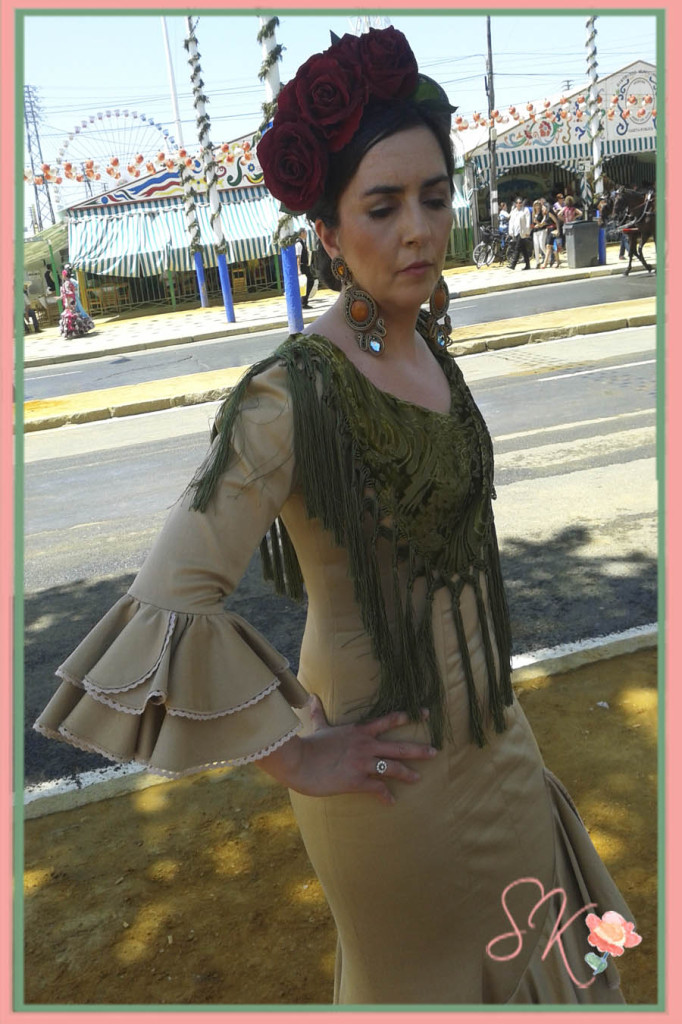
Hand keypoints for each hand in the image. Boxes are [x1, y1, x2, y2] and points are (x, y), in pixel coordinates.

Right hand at [260, 694, 437, 805]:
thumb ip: (318, 713)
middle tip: (435, 751)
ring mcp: (362, 763)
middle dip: (418, 749)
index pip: (387, 721)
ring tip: (418, 778)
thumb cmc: (308, 744)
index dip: (407, 717)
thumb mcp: (317, 726)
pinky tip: (390, 801)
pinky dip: (385, 795)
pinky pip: (377, 788)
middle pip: (398, 747)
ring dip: (407, 773)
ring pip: (393, 767)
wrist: (297, 760)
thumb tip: (312, 698)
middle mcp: (365, 745)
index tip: (424, 714)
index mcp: (359, 731)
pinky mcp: (356, 781)